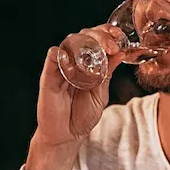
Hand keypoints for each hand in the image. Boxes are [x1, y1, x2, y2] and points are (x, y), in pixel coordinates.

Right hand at [35, 24, 126, 145]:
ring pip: (70, 41)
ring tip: (101, 50)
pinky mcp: (49, 76)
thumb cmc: (82, 116)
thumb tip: (120, 53)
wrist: (66, 136)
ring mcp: (61, 67)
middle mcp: (74, 62)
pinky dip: (64, 52)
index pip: (96, 39)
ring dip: (86, 41)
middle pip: (84, 35)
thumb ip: (107, 74)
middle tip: (112, 46)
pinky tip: (76, 61)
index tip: (120, 38)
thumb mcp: (100, 94)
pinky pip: (53, 56)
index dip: (108, 34)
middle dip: (100, 35)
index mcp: (87, 64)